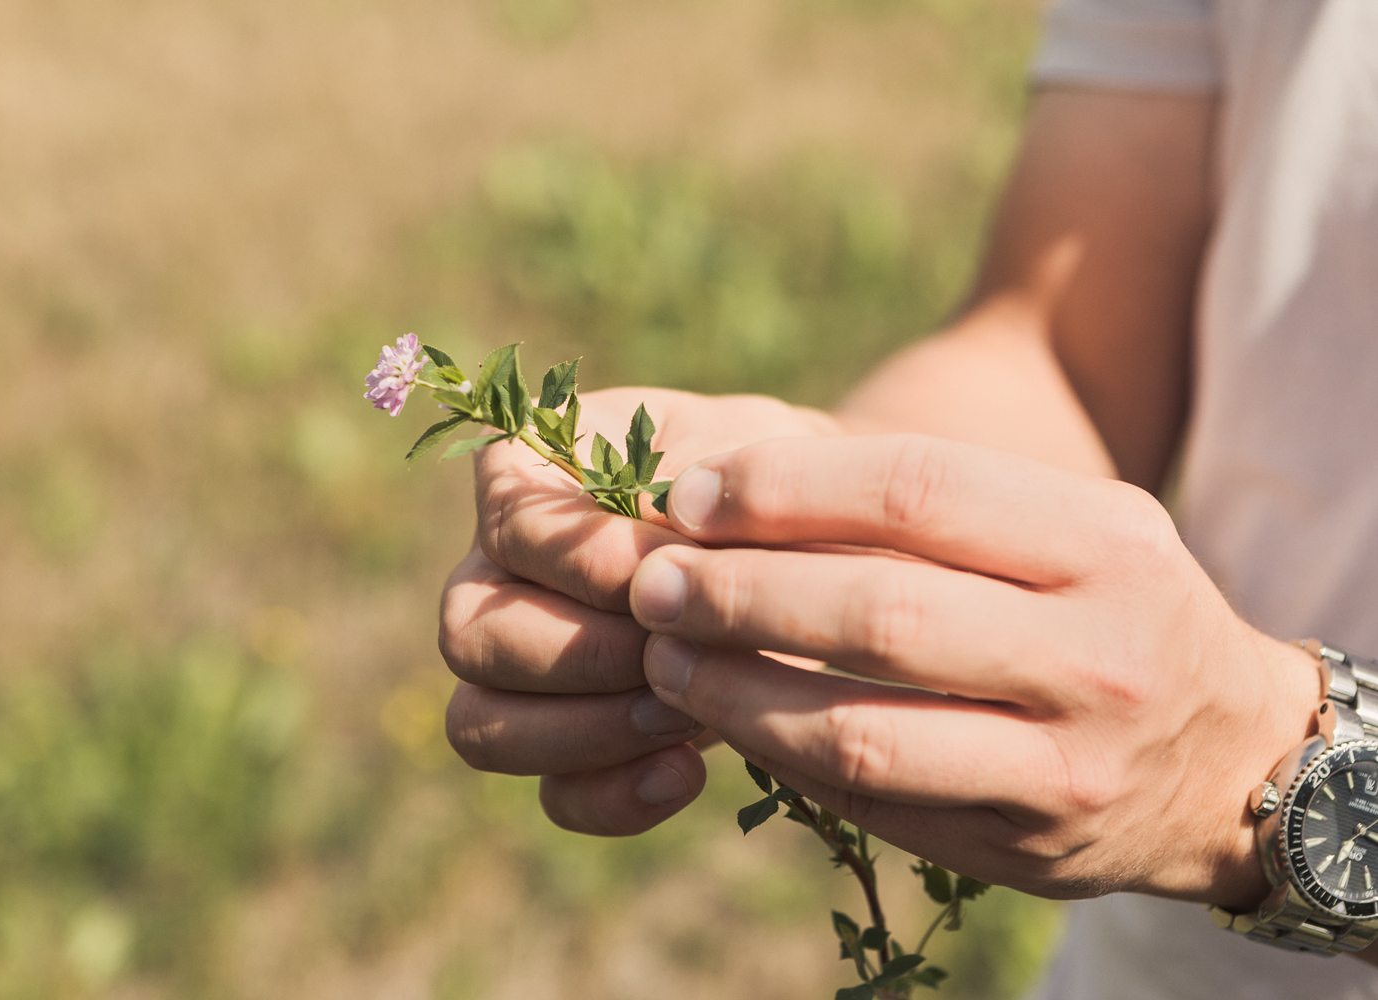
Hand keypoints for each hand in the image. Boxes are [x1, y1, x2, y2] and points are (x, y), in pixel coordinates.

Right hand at [440, 388, 841, 834]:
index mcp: (526, 479)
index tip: (678, 574)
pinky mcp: (571, 747)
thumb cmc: (777, 488)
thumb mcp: (748, 464)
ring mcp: (520, 668)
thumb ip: (698, 495)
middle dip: (584, 655)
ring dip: (586, 730)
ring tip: (684, 716)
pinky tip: (688, 772)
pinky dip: (612, 797)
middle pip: (470, 638)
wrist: (829, 555)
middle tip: (679, 651)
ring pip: (480, 726)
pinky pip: (553, 795)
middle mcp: (496, 573)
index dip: (589, 563)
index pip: (510, 528)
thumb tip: (658, 551)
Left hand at [629, 433, 1320, 904]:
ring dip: (735, 692)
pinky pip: (872, 802)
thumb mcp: (1063, 529)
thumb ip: (931, 509)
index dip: (783, 487)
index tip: (691, 494)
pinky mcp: (1025, 846)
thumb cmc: (1109, 610)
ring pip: (860, 731)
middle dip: (738, 592)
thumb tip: (738, 494)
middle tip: (652, 581)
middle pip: (877, 611)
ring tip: (665, 657)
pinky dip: (781, 756)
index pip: (915, 487)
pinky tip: (728, 721)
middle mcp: (1096, 652)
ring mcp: (1065, 763)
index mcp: (1101, 540)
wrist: (1232, 760)